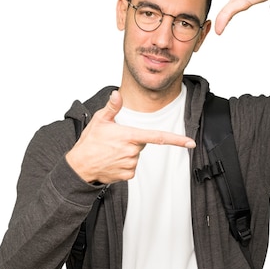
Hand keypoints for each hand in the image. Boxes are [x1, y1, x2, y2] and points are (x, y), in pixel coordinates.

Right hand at [66, 90, 195, 183]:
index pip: (158, 137)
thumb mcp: (99, 120)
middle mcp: (132, 151)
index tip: (190, 143)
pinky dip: (123, 164)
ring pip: (136, 155)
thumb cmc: (89, 143)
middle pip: (141, 143)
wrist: (79, 167)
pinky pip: (131, 167)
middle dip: (132, 141)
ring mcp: (131, 164)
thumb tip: (117, 93)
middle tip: (114, 141)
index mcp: (129, 135)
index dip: (177, 140)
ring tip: (110, 152)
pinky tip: (112, 162)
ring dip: (127, 153)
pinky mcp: (127, 174)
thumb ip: (112, 107)